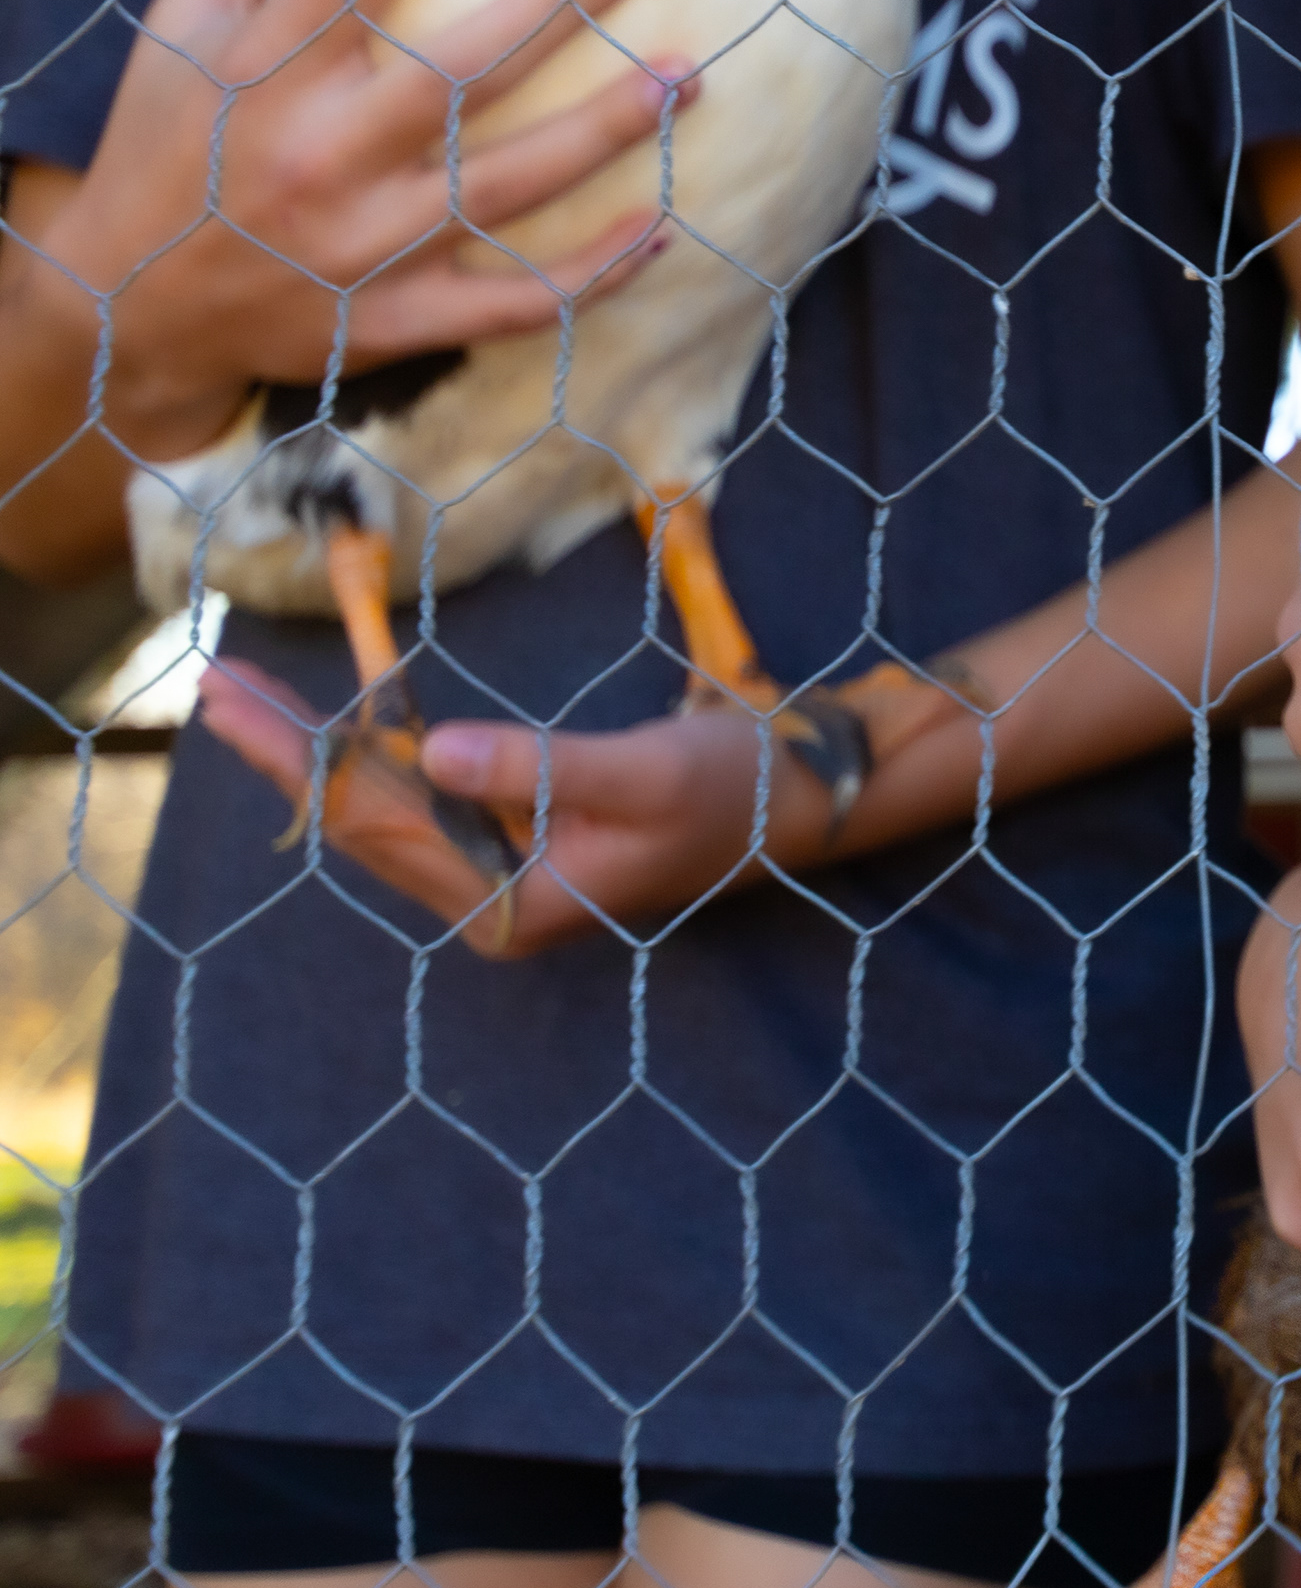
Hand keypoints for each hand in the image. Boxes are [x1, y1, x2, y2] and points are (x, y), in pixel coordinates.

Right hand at [37, 0, 691, 462]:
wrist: (130, 308)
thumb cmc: (166, 149)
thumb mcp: (181, 30)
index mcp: (268, 68)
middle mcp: (324, 151)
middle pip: (460, 69)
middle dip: (556, 7)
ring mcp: (366, 243)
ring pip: (507, 183)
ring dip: (603, 130)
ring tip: (685, 73)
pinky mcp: (395, 318)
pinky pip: (513, 301)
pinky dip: (591, 273)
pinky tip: (663, 227)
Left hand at [196, 665, 815, 957]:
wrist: (797, 804)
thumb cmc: (731, 792)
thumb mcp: (641, 773)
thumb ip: (538, 766)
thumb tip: (432, 750)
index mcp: (512, 902)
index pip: (377, 823)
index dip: (302, 759)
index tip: (237, 706)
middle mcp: (492, 898)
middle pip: (363, 820)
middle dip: (291, 751)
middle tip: (217, 685)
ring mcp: (503, 872)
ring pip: (385, 809)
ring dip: (324, 749)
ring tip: (255, 697)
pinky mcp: (520, 840)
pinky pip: (423, 800)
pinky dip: (377, 753)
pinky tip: (346, 720)